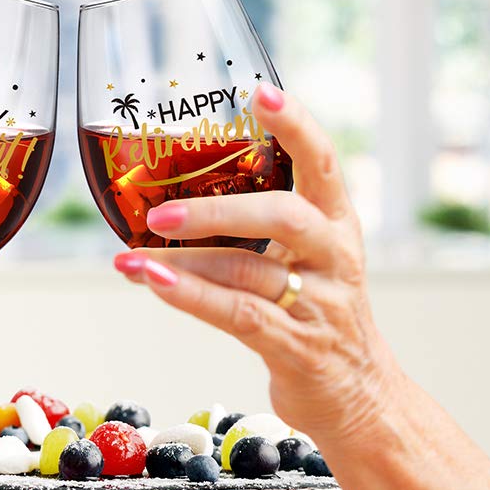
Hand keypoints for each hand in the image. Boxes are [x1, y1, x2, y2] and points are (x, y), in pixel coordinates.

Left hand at [112, 84, 401, 440]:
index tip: (260, 92)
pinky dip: (190, 298)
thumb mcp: (309, 256)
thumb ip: (263, 221)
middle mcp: (334, 256)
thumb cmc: (318, 314)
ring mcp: (318, 303)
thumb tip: (179, 186)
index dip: (296, 124)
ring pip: (246, 271)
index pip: (324, 161)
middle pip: (283, 215)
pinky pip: (238, 315)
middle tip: (159, 213)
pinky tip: (153, 284)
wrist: (360, 397)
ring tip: (129, 259)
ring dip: (180, 263)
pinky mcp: (296, 347)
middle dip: (217, 210)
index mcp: (337, 223)